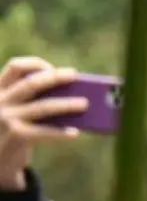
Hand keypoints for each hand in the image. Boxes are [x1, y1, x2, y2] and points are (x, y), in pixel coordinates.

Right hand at [0, 58, 84, 190]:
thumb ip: (31, 102)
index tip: (53, 67)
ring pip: (43, 106)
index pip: (15, 67)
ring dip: (66, 104)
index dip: (35, 64)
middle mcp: (0, 101)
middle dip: (55, 77)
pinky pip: (45, 132)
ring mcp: (7, 118)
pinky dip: (61, 133)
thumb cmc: (11, 134)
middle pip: (31, 83)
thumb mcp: (14, 113)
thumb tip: (71, 95)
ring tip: (84, 104)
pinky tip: (75, 133)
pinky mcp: (16, 136)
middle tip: (74, 76)